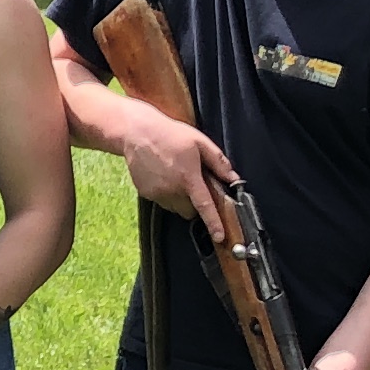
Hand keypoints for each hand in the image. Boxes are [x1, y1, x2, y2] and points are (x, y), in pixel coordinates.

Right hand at [121, 115, 235, 225]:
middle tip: (192, 185)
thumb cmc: (170, 134)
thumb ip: (218, 162)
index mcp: (188, 178)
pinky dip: (165, 193)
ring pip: (175, 207)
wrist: (137, 133)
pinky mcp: (145, 193)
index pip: (204, 206)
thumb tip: (233, 178)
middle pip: (189, 211)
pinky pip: (161, 201)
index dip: (214, 223)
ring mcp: (157, 193)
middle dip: (194, 204)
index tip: (220, 236)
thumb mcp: (199, 142)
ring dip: (179, 199)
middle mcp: (172, 189)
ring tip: (175, 176)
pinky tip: (162, 175)